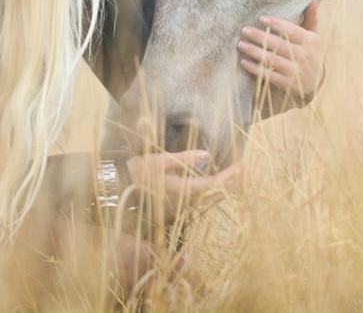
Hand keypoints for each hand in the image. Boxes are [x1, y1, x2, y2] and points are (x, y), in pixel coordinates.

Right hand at [125, 150, 240, 210]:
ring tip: (236, 176)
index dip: (230, 175)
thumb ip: (184, 158)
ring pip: (209, 200)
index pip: (214, 184)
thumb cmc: (137, 172)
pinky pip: (200, 201)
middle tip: (245, 170)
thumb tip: (207, 154)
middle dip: (232, 183)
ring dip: (223, 188)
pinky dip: (212, 193)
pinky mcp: (176, 207)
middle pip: (215, 195)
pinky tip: (216, 186)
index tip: (243, 165)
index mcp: (182, 190)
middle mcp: (184, 202)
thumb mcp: (159, 160)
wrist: (117, 190)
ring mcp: (180, 207)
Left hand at [238, 0, 322, 103]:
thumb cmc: (310, 54)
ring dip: (255, 52)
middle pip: (279, 45)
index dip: (277, 24)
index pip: (292, 31)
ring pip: (272, 60)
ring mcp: (296, 72)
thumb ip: (311, 18)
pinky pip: (269, 76)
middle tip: (244, 30)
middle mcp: (304, 56)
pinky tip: (244, 62)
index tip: (261, 18)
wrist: (314, 83)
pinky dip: (255, 69)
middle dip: (260, 37)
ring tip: (241, 44)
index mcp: (311, 41)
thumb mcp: (313, 37)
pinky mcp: (287, 84)